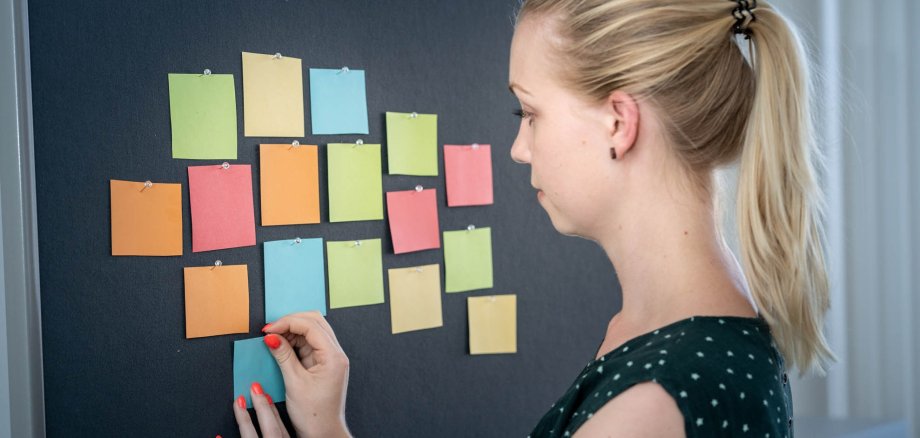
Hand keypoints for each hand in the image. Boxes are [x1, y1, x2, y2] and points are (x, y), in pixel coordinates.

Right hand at [233, 311, 351, 437]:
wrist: (324, 433)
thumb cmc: (314, 414)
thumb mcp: (294, 383)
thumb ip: (283, 356)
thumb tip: (272, 337)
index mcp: (333, 357)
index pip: (311, 326)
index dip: (287, 322)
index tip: (268, 329)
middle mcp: (336, 354)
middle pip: (315, 322)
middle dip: (291, 322)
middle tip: (270, 331)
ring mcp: (331, 357)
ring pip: (312, 330)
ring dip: (292, 331)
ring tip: (273, 338)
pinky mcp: (324, 363)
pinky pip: (310, 343)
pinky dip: (295, 341)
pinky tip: (281, 345)